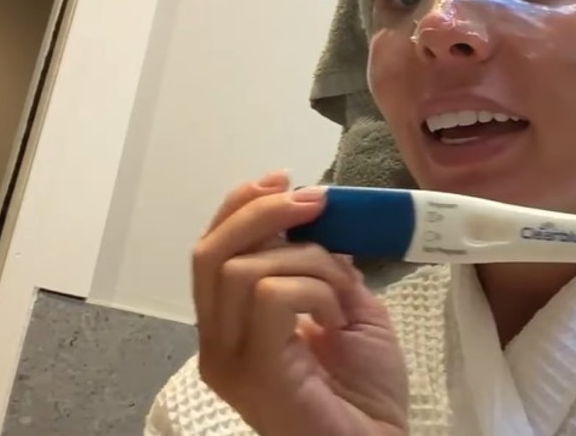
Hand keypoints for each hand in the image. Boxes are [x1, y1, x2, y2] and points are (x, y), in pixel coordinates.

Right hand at [191, 171, 407, 435]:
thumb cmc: (366, 394)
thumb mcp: (349, 309)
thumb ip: (326, 268)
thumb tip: (318, 221)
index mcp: (233, 325)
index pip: (211, 250)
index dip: (242, 206)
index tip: (285, 181)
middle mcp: (218, 342)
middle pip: (209, 252)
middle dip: (262, 212)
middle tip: (315, 203)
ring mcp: (229, 359)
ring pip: (241, 267)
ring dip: (307, 260)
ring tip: (341, 291)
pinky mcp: (253, 372)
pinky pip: (271, 294)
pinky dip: (315, 289)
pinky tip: (336, 316)